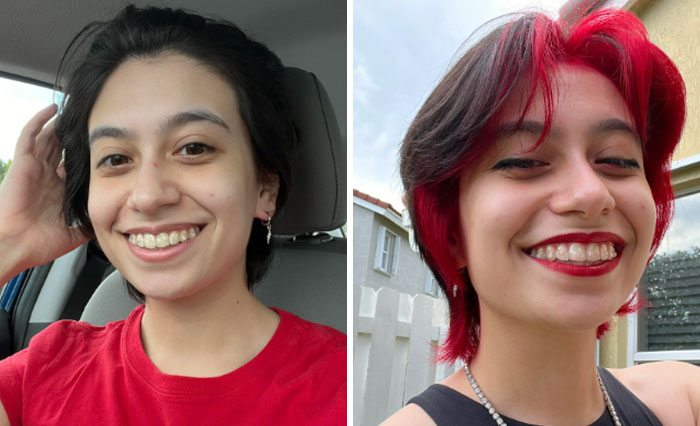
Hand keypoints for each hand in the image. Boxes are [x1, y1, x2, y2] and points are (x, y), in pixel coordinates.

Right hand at [0, 105, 87, 278]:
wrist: (17, 245)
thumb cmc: (40, 243)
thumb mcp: (75, 232)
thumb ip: (92, 224)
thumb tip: (115, 224)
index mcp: (59, 191)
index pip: (74, 166)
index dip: (86, 156)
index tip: (104, 147)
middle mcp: (46, 177)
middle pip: (61, 149)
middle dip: (73, 136)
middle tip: (91, 123)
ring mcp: (34, 169)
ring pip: (48, 138)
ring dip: (60, 124)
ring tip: (75, 111)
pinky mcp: (22, 163)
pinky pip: (30, 135)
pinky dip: (40, 121)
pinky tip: (52, 109)